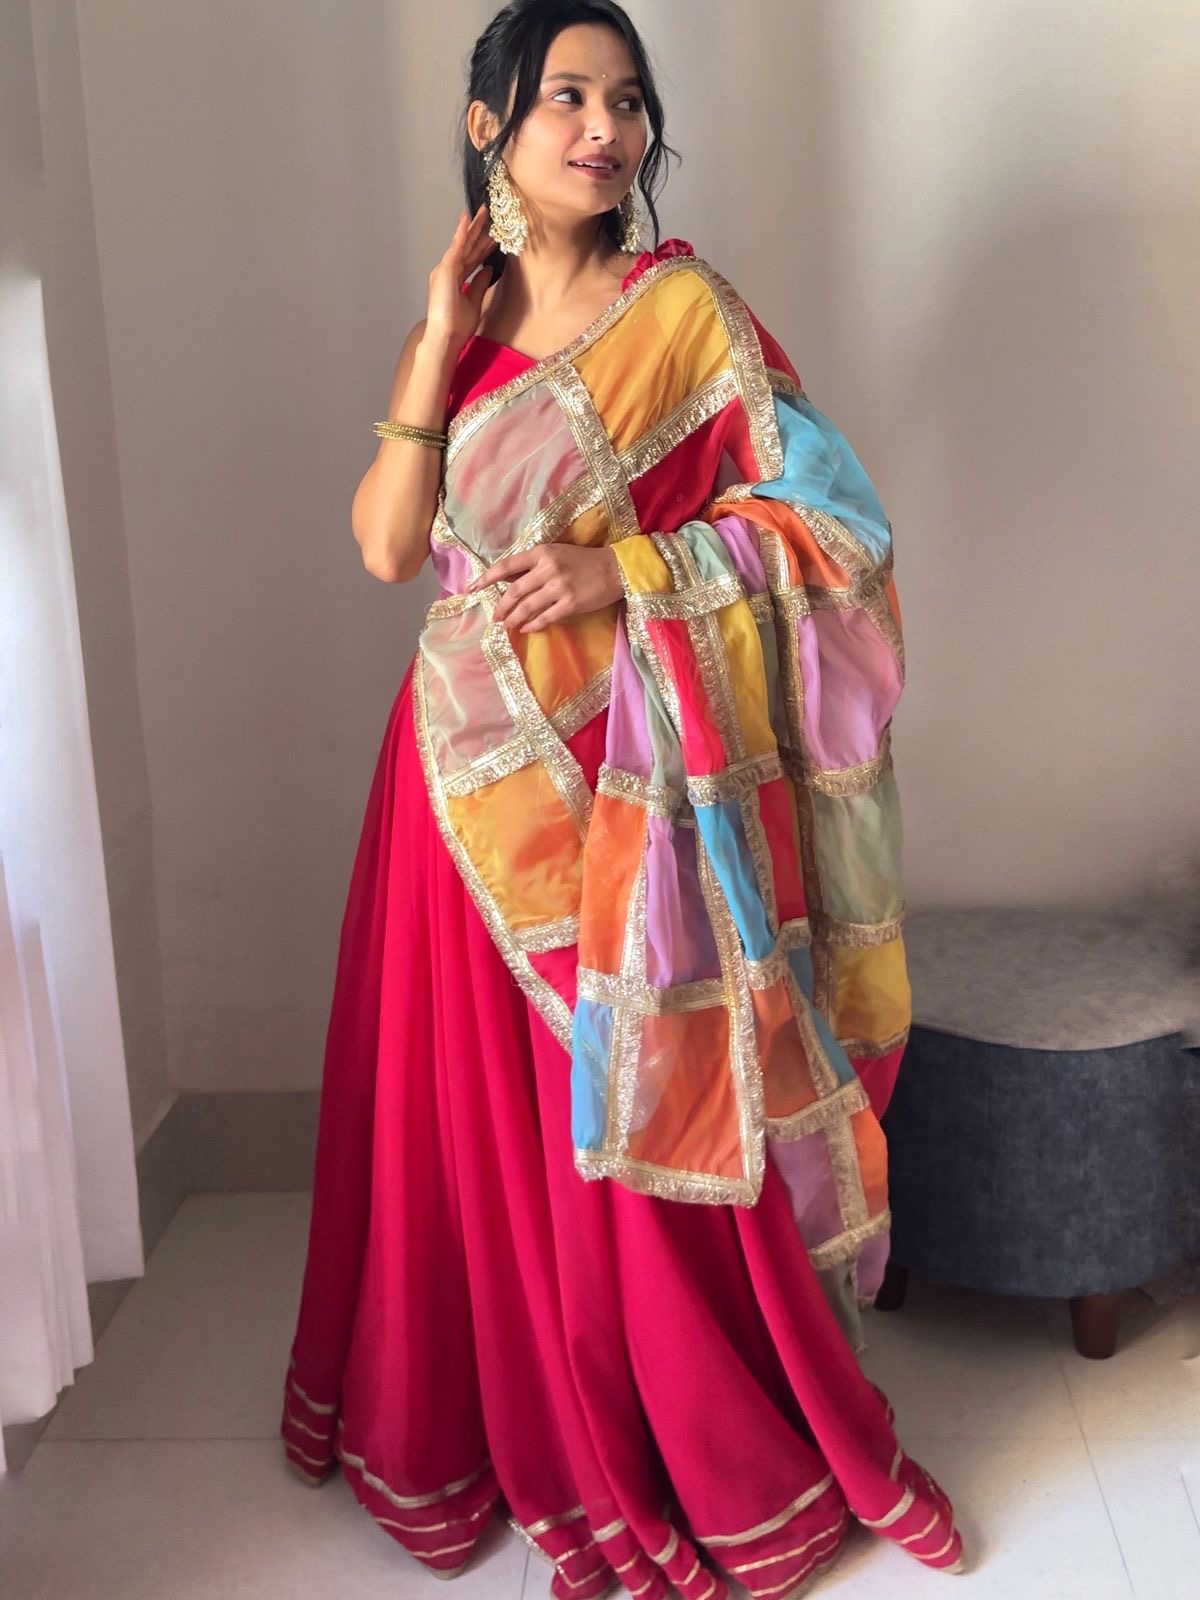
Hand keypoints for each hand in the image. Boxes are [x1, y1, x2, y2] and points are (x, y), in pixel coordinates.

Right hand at [425, 204, 496, 353]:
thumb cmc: (457, 326)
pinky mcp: (445, 270)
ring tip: (483, 211)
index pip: (473, 258)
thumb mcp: (475, 301)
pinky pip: (455, 248)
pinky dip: (461, 233)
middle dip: (479, 230)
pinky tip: (467, 219)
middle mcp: (450, 270)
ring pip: (463, 244)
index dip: (484, 245)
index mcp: (457, 279)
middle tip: (489, 213)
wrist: (446, 337)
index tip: (495, 234)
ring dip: (473, 227)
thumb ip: (480, 283)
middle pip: (468, 247)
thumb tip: (489, 269)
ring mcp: (446, 269)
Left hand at [466, 545, 623, 631]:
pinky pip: (545, 618)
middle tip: (494, 616)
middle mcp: (548, 569)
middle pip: (514, 591)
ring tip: (507, 625)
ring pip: (527, 607)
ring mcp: (559, 587)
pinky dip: (533, 625)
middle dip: (500, 606)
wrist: (616, 569)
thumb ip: (533, 565)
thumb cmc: (584, 560)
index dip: (487, 578)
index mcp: (542, 553)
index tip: (472, 588)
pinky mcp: (570, 604)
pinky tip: (526, 629)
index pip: (507, 565)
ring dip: (513, 618)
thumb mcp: (556, 554)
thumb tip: (507, 579)